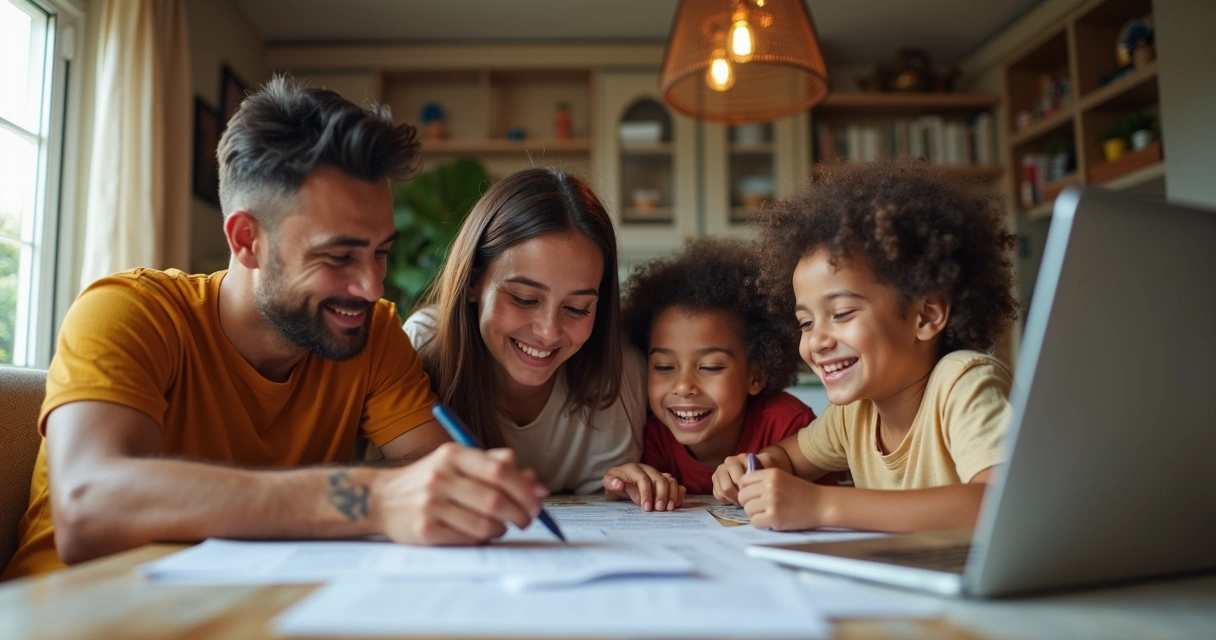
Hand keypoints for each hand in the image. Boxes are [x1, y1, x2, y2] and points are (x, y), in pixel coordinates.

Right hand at [373, 443, 548, 544]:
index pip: (500, 471)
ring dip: (502, 529)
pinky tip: (482, 534)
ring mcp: (430, 504)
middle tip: (527, 519)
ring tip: (502, 527)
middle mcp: (440, 476)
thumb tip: (537, 484)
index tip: (537, 500)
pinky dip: (482, 539)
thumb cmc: (429, 480)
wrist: (380, 498)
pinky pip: (467, 539)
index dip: (525, 489)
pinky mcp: (424, 530)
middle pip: (496, 500)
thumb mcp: (457, 462)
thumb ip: (496, 466)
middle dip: (520, 513)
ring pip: (484, 524)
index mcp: (452, 454)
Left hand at [603, 463, 685, 511]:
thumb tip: (618, 483)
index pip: (643, 478)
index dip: (646, 493)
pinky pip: (677, 485)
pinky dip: (679, 494)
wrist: (620, 483)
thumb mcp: (608, 482)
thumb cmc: (615, 483)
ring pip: (671, 480)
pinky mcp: (665, 482)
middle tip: (659, 510)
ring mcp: (658, 475)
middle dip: (661, 495)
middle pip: (660, 479)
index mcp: (634, 469)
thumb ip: (611, 482)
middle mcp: (648, 469)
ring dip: (672, 495)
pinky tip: (675, 505)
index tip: (646, 508)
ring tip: (668, 509)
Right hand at [711, 451, 780, 503]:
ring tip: (742, 500)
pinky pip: (717, 494)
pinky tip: (735, 498)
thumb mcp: (769, 468)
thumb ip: (764, 473)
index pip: (740, 480)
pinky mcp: (714, 478)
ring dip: (732, 499)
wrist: (759, 465)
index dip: (746, 491)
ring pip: (722, 492)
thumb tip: (755, 483)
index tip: (753, 495)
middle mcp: (729, 461)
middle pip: (728, 488)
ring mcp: (720, 469)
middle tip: (748, 501)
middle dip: (738, 497)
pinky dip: (726, 499)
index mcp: (742, 458)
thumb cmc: (765, 469)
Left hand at [737, 468, 824, 530]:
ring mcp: (772, 502)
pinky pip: (754, 521)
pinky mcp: (774, 517)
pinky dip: (761, 523)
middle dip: (748, 503)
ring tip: (768, 513)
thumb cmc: (802, 492)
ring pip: (747, 509)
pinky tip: (771, 520)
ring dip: (755, 514)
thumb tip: (740, 488)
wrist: (821, 504)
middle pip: (742, 496)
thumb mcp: (782, 478)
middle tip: (760, 507)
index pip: (743, 481)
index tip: (754, 496)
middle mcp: (769, 486)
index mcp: (771, 473)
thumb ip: (763, 480)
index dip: (746, 490)